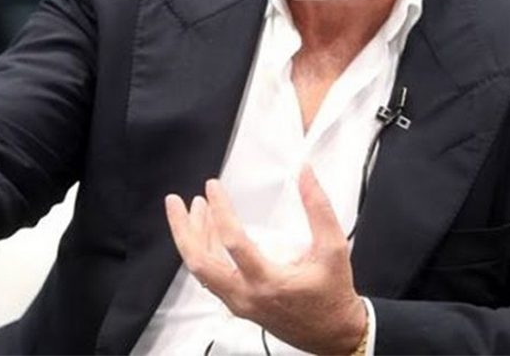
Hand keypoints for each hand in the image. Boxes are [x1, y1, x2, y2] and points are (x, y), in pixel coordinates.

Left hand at [165, 167, 367, 354]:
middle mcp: (246, 296)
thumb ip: (319, 208)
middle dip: (182, 230)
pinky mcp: (238, 305)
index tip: (213, 187)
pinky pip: (211, 278)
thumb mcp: (333, 248)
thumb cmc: (333, 295)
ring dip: (193, 238)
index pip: (233, 242)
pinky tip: (206, 234)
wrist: (335, 335)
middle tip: (175, 202)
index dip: (220, 210)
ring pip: (201, 271)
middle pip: (199, 263)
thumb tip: (305, 174)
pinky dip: (204, 252)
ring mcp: (239, 303)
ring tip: (194, 209)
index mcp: (268, 282)